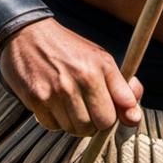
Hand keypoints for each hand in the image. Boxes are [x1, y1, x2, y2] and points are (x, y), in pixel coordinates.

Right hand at [0, 19, 143, 135]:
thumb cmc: (68, 49)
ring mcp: (56, 90)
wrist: (28, 33)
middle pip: (94, 127)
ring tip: (70, 104)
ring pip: (73, 129)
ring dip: (73, 123)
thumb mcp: (101, 59)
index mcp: (99, 68)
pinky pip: (52, 126)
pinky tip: (53, 103)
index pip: (113, 115)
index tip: (109, 114)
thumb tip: (134, 116)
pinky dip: (55, 121)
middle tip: (88, 110)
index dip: (113, 118)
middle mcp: (79, 78)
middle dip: (93, 124)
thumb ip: (122, 88)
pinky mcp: (35, 98)